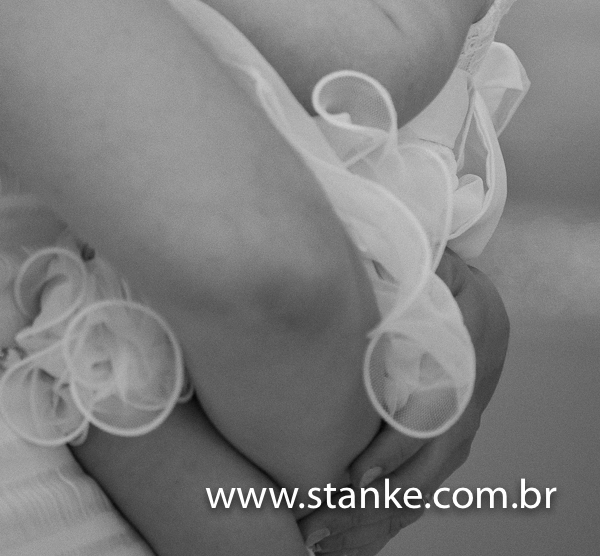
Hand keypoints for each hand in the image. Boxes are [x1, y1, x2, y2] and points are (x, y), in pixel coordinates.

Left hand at [299, 251, 508, 553]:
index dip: (397, 448)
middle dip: (373, 501)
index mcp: (465, 360)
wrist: (474, 297)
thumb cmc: (441, 277)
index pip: (433, 417)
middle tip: (318, 518)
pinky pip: (416, 494)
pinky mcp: (443, 448)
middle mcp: (466, 406)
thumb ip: (409, 269)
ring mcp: (457, 432)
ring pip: (419, 490)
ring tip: (318, 538)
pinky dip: (380, 522)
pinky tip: (342, 543)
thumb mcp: (434, 265)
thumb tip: (363, 265)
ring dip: (371, 520)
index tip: (359, 472)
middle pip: (424, 468)